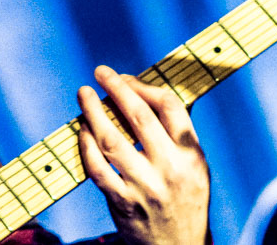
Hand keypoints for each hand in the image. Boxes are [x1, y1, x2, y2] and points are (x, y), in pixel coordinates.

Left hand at [77, 65, 209, 244]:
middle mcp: (170, 169)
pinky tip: (82, 130)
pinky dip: (86, 145)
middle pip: (139, 118)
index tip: (125, 79)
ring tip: (84, 94)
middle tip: (100, 72)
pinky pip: (97, 168)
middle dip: (117, 89)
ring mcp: (145, 187)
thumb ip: (176, 134)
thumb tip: (147, 92)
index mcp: (191, 155)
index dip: (143, 87)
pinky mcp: (123, 203)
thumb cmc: (183, 198)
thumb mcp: (194, 166)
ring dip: (93, 113)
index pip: (170, 107)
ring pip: (111, 141)